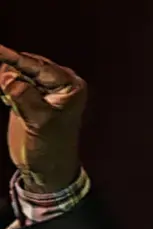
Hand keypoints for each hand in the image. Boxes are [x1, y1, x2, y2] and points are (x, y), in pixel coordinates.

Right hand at [0, 44, 86, 191]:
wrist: (47, 169)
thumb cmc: (51, 148)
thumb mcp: (39, 122)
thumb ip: (24, 97)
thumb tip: (7, 74)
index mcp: (70, 86)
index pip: (38, 66)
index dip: (13, 58)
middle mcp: (59, 84)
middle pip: (26, 65)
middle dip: (6, 62)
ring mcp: (43, 90)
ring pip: (16, 73)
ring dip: (2, 71)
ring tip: (0, 75)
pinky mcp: (29, 98)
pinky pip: (11, 83)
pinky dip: (1, 82)